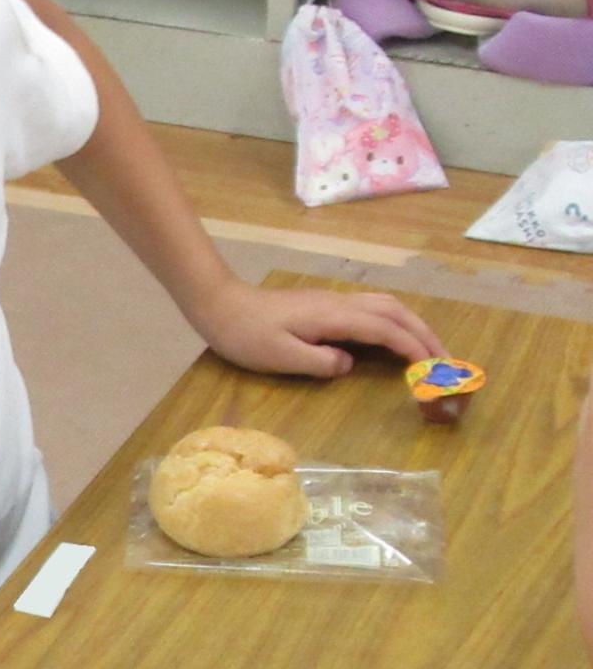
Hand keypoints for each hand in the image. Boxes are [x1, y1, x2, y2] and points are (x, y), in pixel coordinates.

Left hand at [188, 278, 443, 377]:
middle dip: (424, 335)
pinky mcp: (326, 307)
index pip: (384, 330)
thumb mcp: (280, 356)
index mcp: (334, 316)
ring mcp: (335, 302)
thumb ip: (318, 361)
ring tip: (428, 350)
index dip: (412, 347)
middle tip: (446, 361)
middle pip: (395, 313)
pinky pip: (372, 310)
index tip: (433, 367)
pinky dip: (393, 322)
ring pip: (387, 307)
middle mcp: (341, 304)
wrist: (222, 306)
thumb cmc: (247, 335)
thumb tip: (349, 364)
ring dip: (412, 326)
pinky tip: (394, 338)